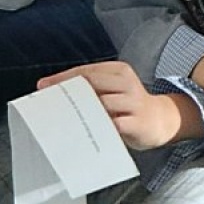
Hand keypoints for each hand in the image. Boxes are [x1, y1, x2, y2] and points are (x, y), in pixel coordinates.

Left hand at [39, 62, 188, 151]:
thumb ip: (93, 89)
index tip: (43, 86)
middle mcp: (126, 83)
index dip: (62, 78)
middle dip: (67, 93)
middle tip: (48, 103)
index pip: (85, 71)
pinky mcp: (137, 122)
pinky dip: (97, 127)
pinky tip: (84, 133)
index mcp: (118, 70)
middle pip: (91, 84)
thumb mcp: (115, 89)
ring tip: (61, 119)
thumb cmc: (130, 105)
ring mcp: (133, 102)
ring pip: (101, 103)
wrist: (161, 120)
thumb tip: (58, 92)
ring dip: (80, 111)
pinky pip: (113, 124)